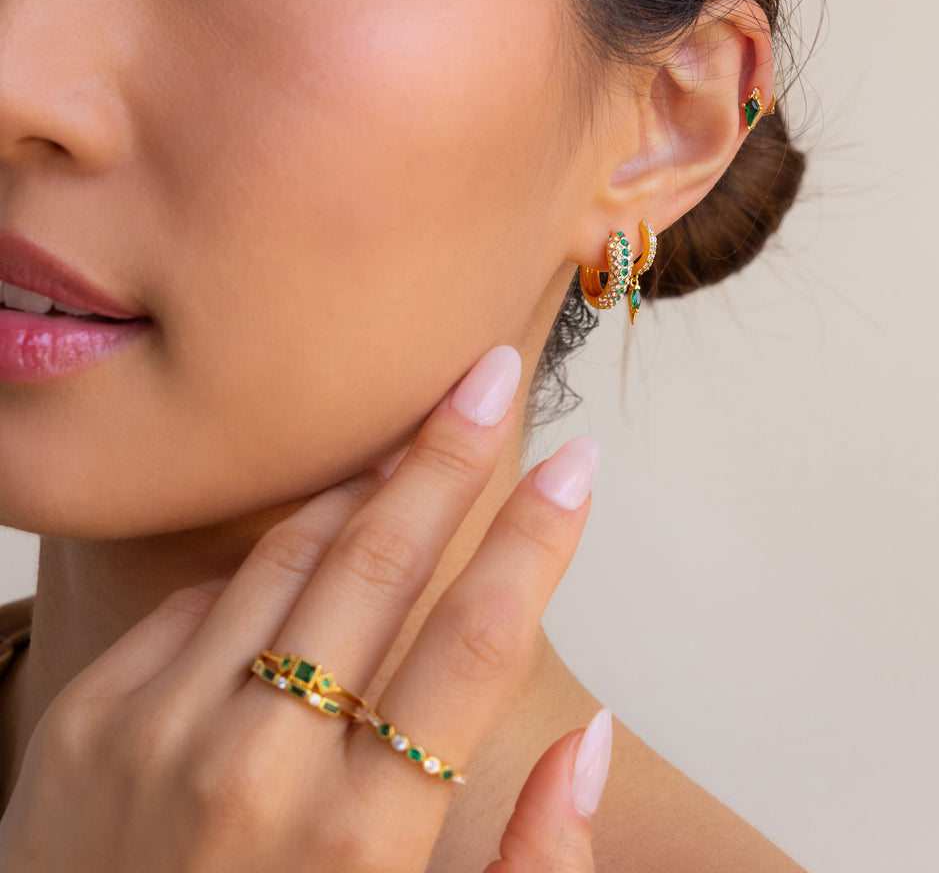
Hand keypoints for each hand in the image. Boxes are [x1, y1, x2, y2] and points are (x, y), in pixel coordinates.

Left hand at [0, 346, 604, 871]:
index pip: (479, 639)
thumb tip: (592, 738)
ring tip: (413, 444)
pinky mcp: (88, 718)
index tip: (578, 463)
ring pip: (290, 555)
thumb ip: (532, 867)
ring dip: (363, 487)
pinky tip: (308, 551)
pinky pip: (204, 598)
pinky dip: (268, 565)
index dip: (540, 537)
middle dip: (450, 453)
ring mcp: (156, 733)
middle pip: (383, 560)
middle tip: (489, 372)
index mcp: (359, 842)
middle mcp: (254, 771)